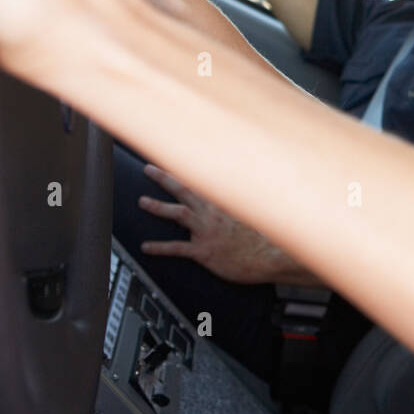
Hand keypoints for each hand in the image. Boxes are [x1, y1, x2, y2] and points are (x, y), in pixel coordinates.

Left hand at [138, 162, 321, 286]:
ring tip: (143, 201)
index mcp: (224, 202)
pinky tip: (146, 247)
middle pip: (183, 189)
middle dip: (164, 177)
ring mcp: (206, 231)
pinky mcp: (203, 251)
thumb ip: (242, 201)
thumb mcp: (255, 210)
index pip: (201, 180)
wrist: (270, 256)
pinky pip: (176, 247)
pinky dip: (159, 247)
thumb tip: (241, 190)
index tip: (173, 157)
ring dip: (157, 206)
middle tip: (149, 169)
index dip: (185, 169)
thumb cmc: (265, 237)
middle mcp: (212, 213)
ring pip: (177, 213)